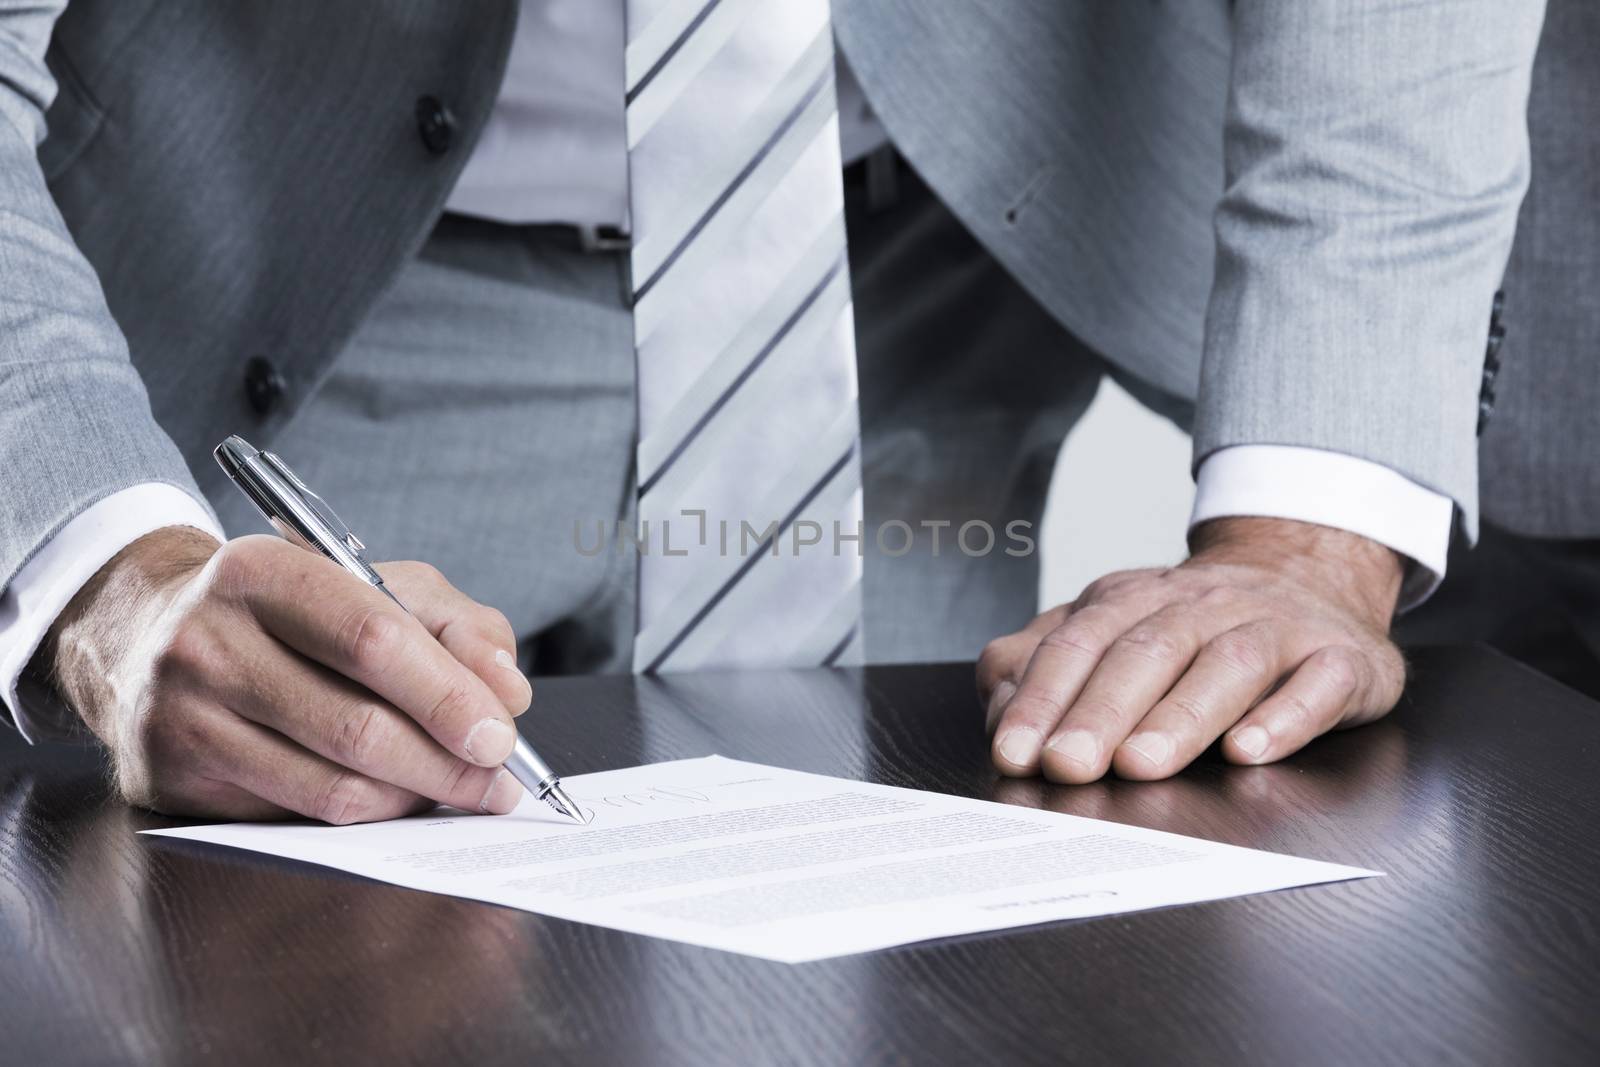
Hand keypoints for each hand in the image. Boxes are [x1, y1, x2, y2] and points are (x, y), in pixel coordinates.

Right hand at [39, 527, 534, 821]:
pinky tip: (396, 799)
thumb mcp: (374, 583)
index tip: (501, 735)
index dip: (448, 696)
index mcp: (261, 572)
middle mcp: (208, 643)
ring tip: (459, 792)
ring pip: (332, 788)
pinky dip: (366, 817)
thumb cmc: (289, 611)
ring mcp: (184, 717)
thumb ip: (456, 626)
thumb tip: (508, 693)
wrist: (148, 635)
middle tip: (497, 782)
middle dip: (447, 765)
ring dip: (414, 799)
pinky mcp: (174, 781)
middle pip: (357, 726)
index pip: (373, 639)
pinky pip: (298, 818)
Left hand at [977, 517, 1406, 781]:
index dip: (1044, 697)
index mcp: (1134, 598)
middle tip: (1067, 765)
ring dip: (1180, 716)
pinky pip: (1317, 683)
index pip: (1080, 643)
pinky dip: (1284, 718)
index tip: (1015, 751)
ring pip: (1226, 665)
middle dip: (1101, 711)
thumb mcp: (1110, 629)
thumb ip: (1043, 661)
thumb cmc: (1191, 625)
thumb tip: (999, 705)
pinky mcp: (1339, 658)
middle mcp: (1203, 604)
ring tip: (1141, 764)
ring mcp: (1275, 626)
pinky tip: (1250, 750)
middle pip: (1146, 652)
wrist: (1309, 574)